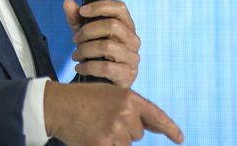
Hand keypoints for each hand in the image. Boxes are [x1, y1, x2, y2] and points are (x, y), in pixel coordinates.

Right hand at [44, 80, 183, 144]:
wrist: (56, 105)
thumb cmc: (82, 99)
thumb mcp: (110, 96)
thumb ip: (133, 110)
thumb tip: (158, 128)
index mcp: (129, 97)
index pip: (156, 116)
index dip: (170, 129)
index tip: (180, 138)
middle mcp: (125, 113)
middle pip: (138, 133)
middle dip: (124, 130)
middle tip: (102, 119)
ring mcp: (115, 130)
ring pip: (126, 144)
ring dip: (113, 140)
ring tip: (95, 127)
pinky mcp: (103, 143)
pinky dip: (106, 145)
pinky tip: (93, 137)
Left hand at [64, 0, 139, 87]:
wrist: (100, 81)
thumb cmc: (95, 52)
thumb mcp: (84, 34)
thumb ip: (76, 18)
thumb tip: (67, 2)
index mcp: (126, 25)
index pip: (120, 7)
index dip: (100, 6)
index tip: (82, 11)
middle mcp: (133, 40)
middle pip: (112, 25)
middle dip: (87, 31)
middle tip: (75, 39)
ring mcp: (133, 58)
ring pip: (107, 46)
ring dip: (85, 50)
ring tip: (76, 55)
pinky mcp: (128, 75)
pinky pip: (105, 67)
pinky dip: (87, 66)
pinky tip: (80, 67)